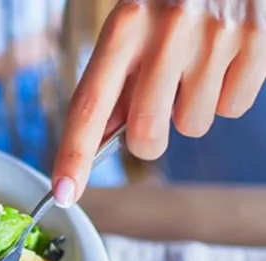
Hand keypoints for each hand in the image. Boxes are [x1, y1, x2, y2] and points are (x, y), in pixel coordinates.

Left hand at [51, 0, 265, 206]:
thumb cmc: (166, 1)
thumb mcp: (130, 26)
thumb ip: (116, 81)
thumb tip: (101, 143)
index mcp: (124, 24)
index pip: (90, 105)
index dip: (74, 155)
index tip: (63, 193)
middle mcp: (167, 29)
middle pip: (146, 135)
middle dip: (147, 139)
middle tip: (156, 106)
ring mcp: (216, 35)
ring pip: (192, 126)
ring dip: (189, 110)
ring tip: (193, 66)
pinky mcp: (256, 41)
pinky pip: (232, 108)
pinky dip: (225, 94)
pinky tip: (221, 59)